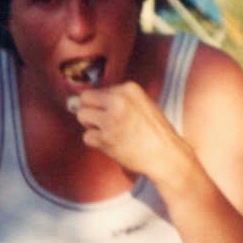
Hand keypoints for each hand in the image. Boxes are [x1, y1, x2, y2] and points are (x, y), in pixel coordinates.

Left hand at [68, 80, 191, 180]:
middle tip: (103, 123)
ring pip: (81, 116)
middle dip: (90, 111)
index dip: (101, 104)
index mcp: (129, 89)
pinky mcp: (106, 138)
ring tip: (109, 132)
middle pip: (84, 99)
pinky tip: (112, 144)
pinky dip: (96, 142)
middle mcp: (119, 101)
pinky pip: (87, 137)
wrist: (165, 154)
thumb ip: (117, 99)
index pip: (98, 90)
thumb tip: (77, 101)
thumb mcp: (141, 104)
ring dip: (91, 126)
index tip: (112, 114)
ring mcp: (111, 119)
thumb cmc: (154, 131)